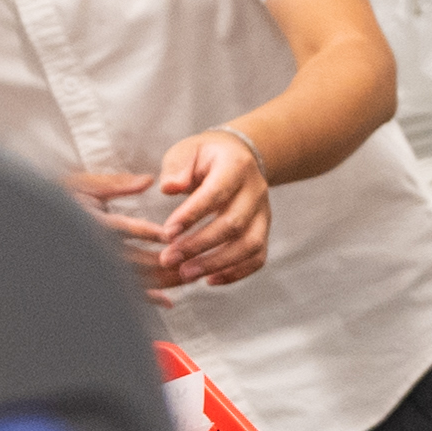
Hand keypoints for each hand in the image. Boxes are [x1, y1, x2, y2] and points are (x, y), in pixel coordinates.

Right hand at [63, 162, 187, 292]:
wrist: (34, 223)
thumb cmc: (58, 199)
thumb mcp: (83, 185)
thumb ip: (117, 184)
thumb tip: (148, 181)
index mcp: (90, 222)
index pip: (123, 228)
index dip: (147, 232)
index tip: (170, 234)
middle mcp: (92, 248)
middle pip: (133, 259)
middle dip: (164, 261)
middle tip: (192, 259)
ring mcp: (94, 267)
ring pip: (133, 279)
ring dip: (162, 281)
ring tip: (187, 277)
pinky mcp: (96, 279)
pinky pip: (124, 293)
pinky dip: (147, 298)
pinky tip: (166, 301)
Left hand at [145, 129, 272, 287]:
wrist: (238, 156)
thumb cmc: (205, 156)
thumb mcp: (187, 150)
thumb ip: (177, 167)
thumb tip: (169, 188)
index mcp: (237, 166)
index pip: (216, 193)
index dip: (192, 215)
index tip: (167, 233)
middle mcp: (256, 191)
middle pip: (233, 224)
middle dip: (199, 245)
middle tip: (169, 259)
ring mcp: (263, 213)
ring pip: (249, 245)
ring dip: (217, 264)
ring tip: (186, 274)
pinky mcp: (263, 231)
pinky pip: (257, 258)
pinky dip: (236, 273)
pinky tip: (210, 280)